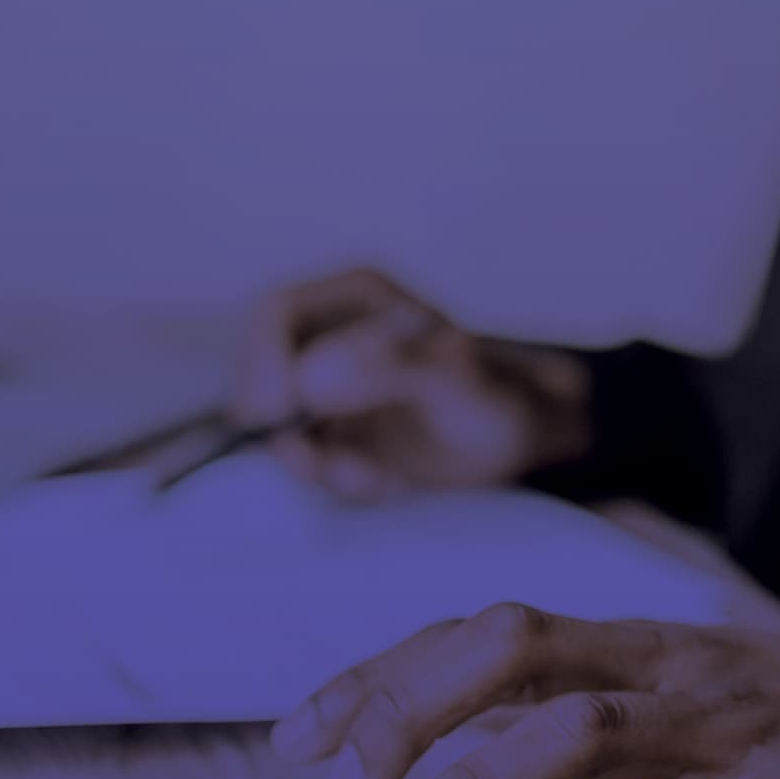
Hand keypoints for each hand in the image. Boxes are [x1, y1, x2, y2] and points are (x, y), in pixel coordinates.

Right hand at [231, 268, 592, 500]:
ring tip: (375, 476)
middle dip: (288, 429)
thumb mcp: (455, 378)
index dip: (263, 362)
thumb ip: (390, 368)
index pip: (275, 314)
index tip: (280, 415)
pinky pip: (305, 462)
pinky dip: (336, 479)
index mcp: (355, 297)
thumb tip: (313, 378)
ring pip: (278, 427)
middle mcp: (330, 336)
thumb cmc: (496, 394)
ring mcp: (325, 388)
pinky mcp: (331, 434)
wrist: (519, 440)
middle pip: (261, 375)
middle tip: (326, 465)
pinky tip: (383, 481)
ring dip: (317, 463)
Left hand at [268, 604, 779, 778]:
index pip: (476, 635)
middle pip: (510, 650)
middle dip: (405, 709)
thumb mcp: (676, 688)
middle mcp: (665, 662)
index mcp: (629, 643)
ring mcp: (735, 718)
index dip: (378, 677)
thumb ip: (579, 701)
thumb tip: (452, 741)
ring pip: (590, 726)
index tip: (297, 736)